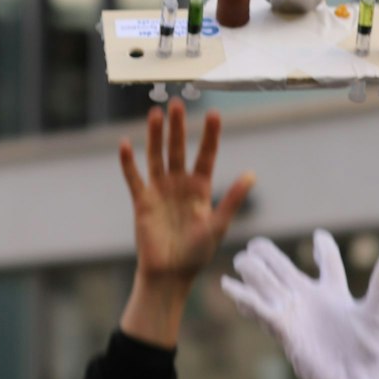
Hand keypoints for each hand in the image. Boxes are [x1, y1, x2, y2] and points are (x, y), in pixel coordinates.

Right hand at [118, 100, 253, 345]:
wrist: (170, 275)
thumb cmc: (197, 253)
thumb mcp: (218, 224)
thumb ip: (232, 199)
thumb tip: (252, 174)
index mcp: (200, 188)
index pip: (206, 155)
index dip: (210, 135)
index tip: (214, 114)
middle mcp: (179, 184)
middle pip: (179, 149)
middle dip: (178, 127)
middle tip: (177, 104)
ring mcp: (159, 191)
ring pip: (156, 156)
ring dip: (154, 136)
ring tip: (155, 114)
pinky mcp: (142, 202)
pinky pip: (134, 178)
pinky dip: (129, 162)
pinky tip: (125, 143)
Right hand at [221, 231, 378, 378]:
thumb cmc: (367, 356)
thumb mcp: (375, 314)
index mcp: (335, 294)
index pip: (328, 263)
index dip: (323, 248)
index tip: (319, 237)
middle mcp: (311, 300)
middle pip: (286, 269)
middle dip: (271, 256)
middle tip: (256, 244)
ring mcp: (294, 314)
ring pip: (268, 285)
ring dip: (253, 271)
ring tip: (241, 259)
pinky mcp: (283, 329)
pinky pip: (260, 308)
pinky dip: (244, 296)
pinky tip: (228, 285)